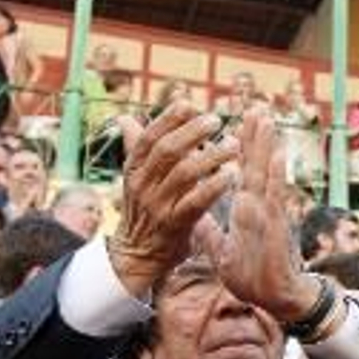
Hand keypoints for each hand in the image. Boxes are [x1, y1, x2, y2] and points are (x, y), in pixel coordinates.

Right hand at [109, 104, 240, 297]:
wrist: (136, 255)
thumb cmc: (143, 210)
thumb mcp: (135, 179)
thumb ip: (137, 148)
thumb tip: (125, 117)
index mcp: (132, 169)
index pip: (148, 137)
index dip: (168, 119)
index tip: (189, 103)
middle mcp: (142, 185)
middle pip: (168, 151)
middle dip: (193, 132)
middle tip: (216, 120)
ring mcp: (158, 205)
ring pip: (185, 174)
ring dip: (212, 156)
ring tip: (234, 145)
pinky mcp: (175, 224)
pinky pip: (196, 202)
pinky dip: (215, 186)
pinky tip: (232, 175)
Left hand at [197, 112, 312, 324]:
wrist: (275, 298)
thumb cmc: (253, 276)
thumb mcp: (223, 254)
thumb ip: (212, 235)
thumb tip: (197, 220)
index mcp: (247, 212)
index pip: (242, 173)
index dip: (239, 149)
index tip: (236, 123)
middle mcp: (260, 208)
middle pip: (256, 166)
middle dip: (255, 137)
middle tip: (255, 107)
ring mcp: (270, 215)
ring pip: (267, 174)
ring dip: (267, 147)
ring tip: (265, 119)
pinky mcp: (276, 227)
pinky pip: (275, 198)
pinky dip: (276, 176)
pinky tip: (278, 156)